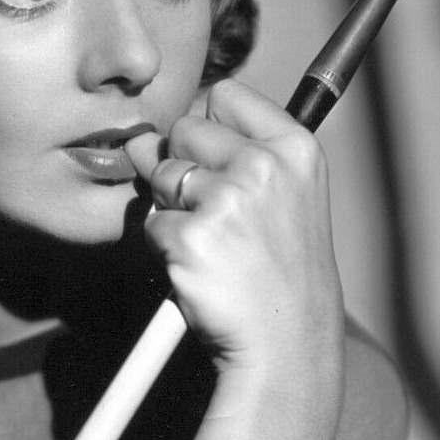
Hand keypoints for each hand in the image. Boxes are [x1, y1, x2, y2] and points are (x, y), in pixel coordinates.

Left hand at [124, 79, 344, 378]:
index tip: (225, 161)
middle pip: (184, 128)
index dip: (213, 127)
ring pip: (162, 174)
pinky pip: (150, 222)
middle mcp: (264, 165)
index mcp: (295, 146)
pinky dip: (164, 246)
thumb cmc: (281, 268)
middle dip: (185, 166)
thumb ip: (230, 151)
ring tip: (213, 244)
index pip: (227, 94)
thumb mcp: (285, 195)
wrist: (287, 345)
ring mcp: (228, 200)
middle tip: (217, 214)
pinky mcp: (191, 238)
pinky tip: (200, 268)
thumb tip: (145, 136)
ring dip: (172, 207)